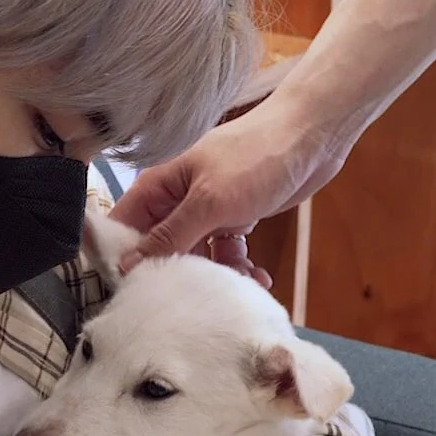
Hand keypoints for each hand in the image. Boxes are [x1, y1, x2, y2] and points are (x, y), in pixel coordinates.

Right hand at [110, 97, 346, 275]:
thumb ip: (169, 235)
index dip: (122, 258)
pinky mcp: (234, 218)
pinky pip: (226, 253)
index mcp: (158, 186)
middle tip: (188, 300)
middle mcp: (177, 199)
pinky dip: (239, 267)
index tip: (132, 291)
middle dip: (172, 275)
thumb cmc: (257, 156)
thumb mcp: (209, 201)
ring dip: (212, 276)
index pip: (123, 227)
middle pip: (158, 247)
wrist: (313, 135)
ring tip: (234, 288)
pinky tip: (258, 277)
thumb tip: (127, 264)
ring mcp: (206, 209)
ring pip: (194, 255)